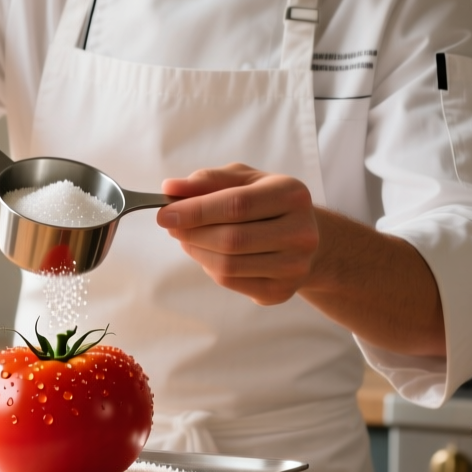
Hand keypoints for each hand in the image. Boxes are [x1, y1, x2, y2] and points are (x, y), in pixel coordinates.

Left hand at [155, 164, 319, 304]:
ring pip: (228, 265)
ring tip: (189, 239)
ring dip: (197, 252)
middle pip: (232, 239)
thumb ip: (208, 180)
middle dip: (192, 233)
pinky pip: (231, 282)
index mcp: (292, 195)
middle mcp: (301, 232)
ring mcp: (295, 266)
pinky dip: (210, 268)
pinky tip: (210, 254)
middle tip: (172, 227)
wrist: (306, 238)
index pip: (237, 205)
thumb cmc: (266, 203)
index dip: (196, 211)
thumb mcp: (243, 180)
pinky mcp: (282, 291)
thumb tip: (171, 187)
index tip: (165, 213)